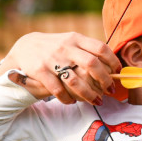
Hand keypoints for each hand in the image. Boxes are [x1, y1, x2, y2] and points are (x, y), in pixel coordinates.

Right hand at [0, 32, 120, 103]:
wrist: (24, 46)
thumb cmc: (55, 47)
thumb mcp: (71, 41)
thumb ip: (89, 49)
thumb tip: (113, 63)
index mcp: (76, 39)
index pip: (101, 48)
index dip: (113, 62)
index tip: (117, 72)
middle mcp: (65, 48)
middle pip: (92, 64)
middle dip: (104, 80)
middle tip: (109, 90)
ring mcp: (52, 60)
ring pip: (76, 81)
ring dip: (89, 94)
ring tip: (96, 101)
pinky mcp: (40, 71)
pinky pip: (58, 90)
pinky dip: (67, 99)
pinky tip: (72, 102)